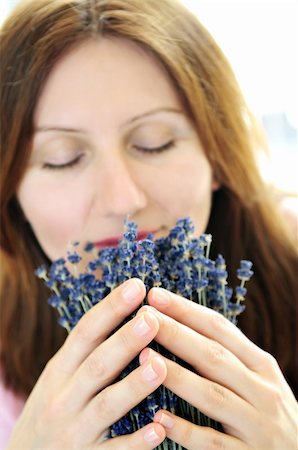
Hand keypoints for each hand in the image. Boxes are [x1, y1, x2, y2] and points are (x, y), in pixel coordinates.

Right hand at [7, 279, 166, 449]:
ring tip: (160, 366)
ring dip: (134, 386)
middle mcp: (64, 398)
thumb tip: (123, 312)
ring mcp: (74, 431)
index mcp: (59, 370)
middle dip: (125, 341)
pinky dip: (137, 442)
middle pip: (97, 365)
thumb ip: (85, 351)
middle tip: (152, 318)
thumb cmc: (52, 408)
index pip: (85, 332)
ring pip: (107, 406)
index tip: (137, 286)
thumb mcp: (58, 376)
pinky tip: (159, 428)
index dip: (112, 308)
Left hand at [139, 287, 297, 449]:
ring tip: (144, 357)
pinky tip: (160, 417)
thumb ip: (228, 355)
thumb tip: (183, 325)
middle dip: (176, 333)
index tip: (156, 295)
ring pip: (212, 395)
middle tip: (144, 316)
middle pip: (213, 356)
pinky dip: (185, 430)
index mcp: (260, 365)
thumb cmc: (268, 410)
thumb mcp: (258, 377)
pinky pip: (212, 443)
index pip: (219, 329)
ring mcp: (256, 425)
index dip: (186, 311)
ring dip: (176, 375)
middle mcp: (261, 390)